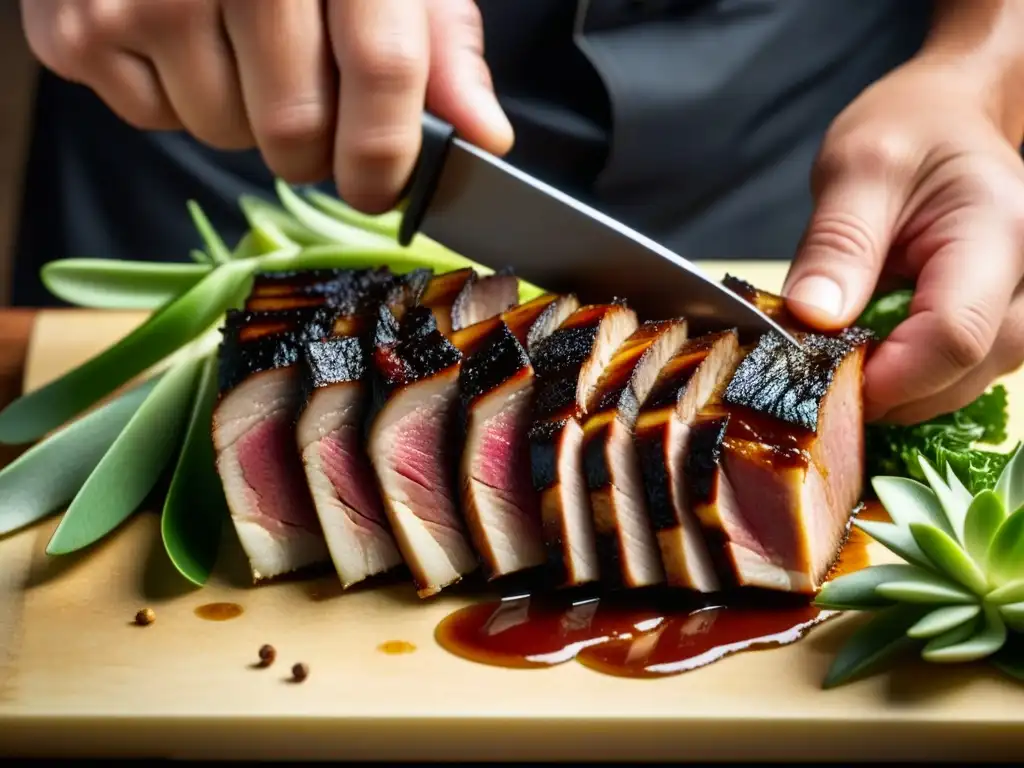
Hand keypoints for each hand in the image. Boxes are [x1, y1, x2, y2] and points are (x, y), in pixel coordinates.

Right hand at [20, 0, 512, 212]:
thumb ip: (439, 47)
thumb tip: (483, 137)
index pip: (381, 70)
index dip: (387, 155)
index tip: (381, 187)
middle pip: (294, 130)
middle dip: (312, 146)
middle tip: (305, 99)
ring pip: (224, 135)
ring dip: (244, 117)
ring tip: (237, 45)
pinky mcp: (79, 24)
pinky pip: (156, 119)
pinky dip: (179, 97)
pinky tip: (181, 34)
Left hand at [782, 56, 1023, 424]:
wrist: (947, 114)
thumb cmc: (908, 128)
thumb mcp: (855, 169)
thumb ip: (837, 245)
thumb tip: (811, 319)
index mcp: (998, 230)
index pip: (953, 336)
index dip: (885, 376)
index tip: (821, 379)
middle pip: (965, 371)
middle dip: (887, 388)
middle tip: (820, 370)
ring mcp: (1023, 302)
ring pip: (966, 381)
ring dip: (899, 385)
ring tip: (845, 353)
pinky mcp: (1005, 319)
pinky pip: (961, 371)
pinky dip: (911, 374)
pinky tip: (873, 351)